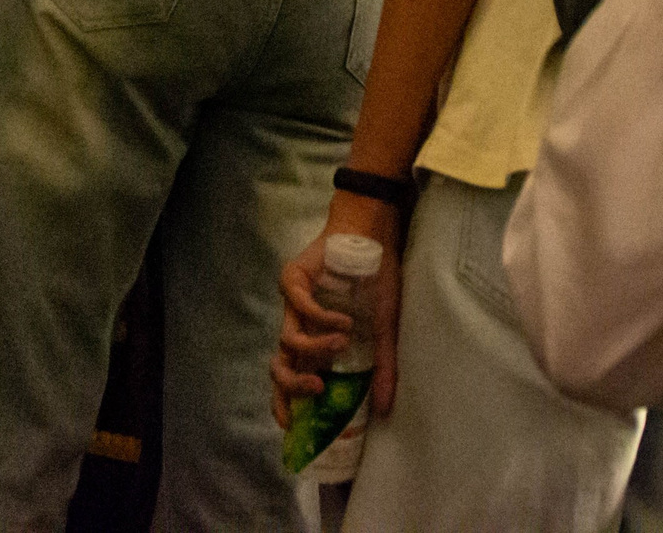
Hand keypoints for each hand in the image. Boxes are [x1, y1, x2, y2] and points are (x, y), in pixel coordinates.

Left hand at [269, 194, 404, 427]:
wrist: (373, 235)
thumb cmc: (376, 282)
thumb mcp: (384, 331)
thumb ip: (382, 368)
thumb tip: (384, 409)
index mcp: (315, 342)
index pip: (289, 379)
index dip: (284, 403)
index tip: (294, 426)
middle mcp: (300, 326)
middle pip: (279, 366)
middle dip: (293, 385)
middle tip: (319, 389)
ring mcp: (293, 304)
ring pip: (287, 340)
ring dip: (317, 348)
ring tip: (344, 342)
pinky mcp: (293, 281)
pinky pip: (300, 308)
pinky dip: (322, 319)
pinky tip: (343, 322)